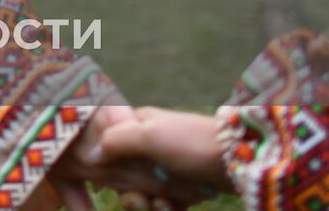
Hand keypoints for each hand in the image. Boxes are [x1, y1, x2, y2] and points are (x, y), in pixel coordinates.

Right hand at [96, 108, 233, 196]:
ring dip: (151, 204)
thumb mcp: (149, 135)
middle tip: (142, 201)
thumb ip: (116, 140)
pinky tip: (175, 208)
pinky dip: (168, 208)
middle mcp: (149, 145)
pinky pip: (164, 202)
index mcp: (137, 126)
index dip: (105, 169)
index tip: (107, 183)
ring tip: (165, 205)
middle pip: (124, 175)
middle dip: (132, 193)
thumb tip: (88, 153)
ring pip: (144, 192)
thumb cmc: (192, 142)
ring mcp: (166, 166)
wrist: (240, 162)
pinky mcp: (183, 185)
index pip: (107, 147)